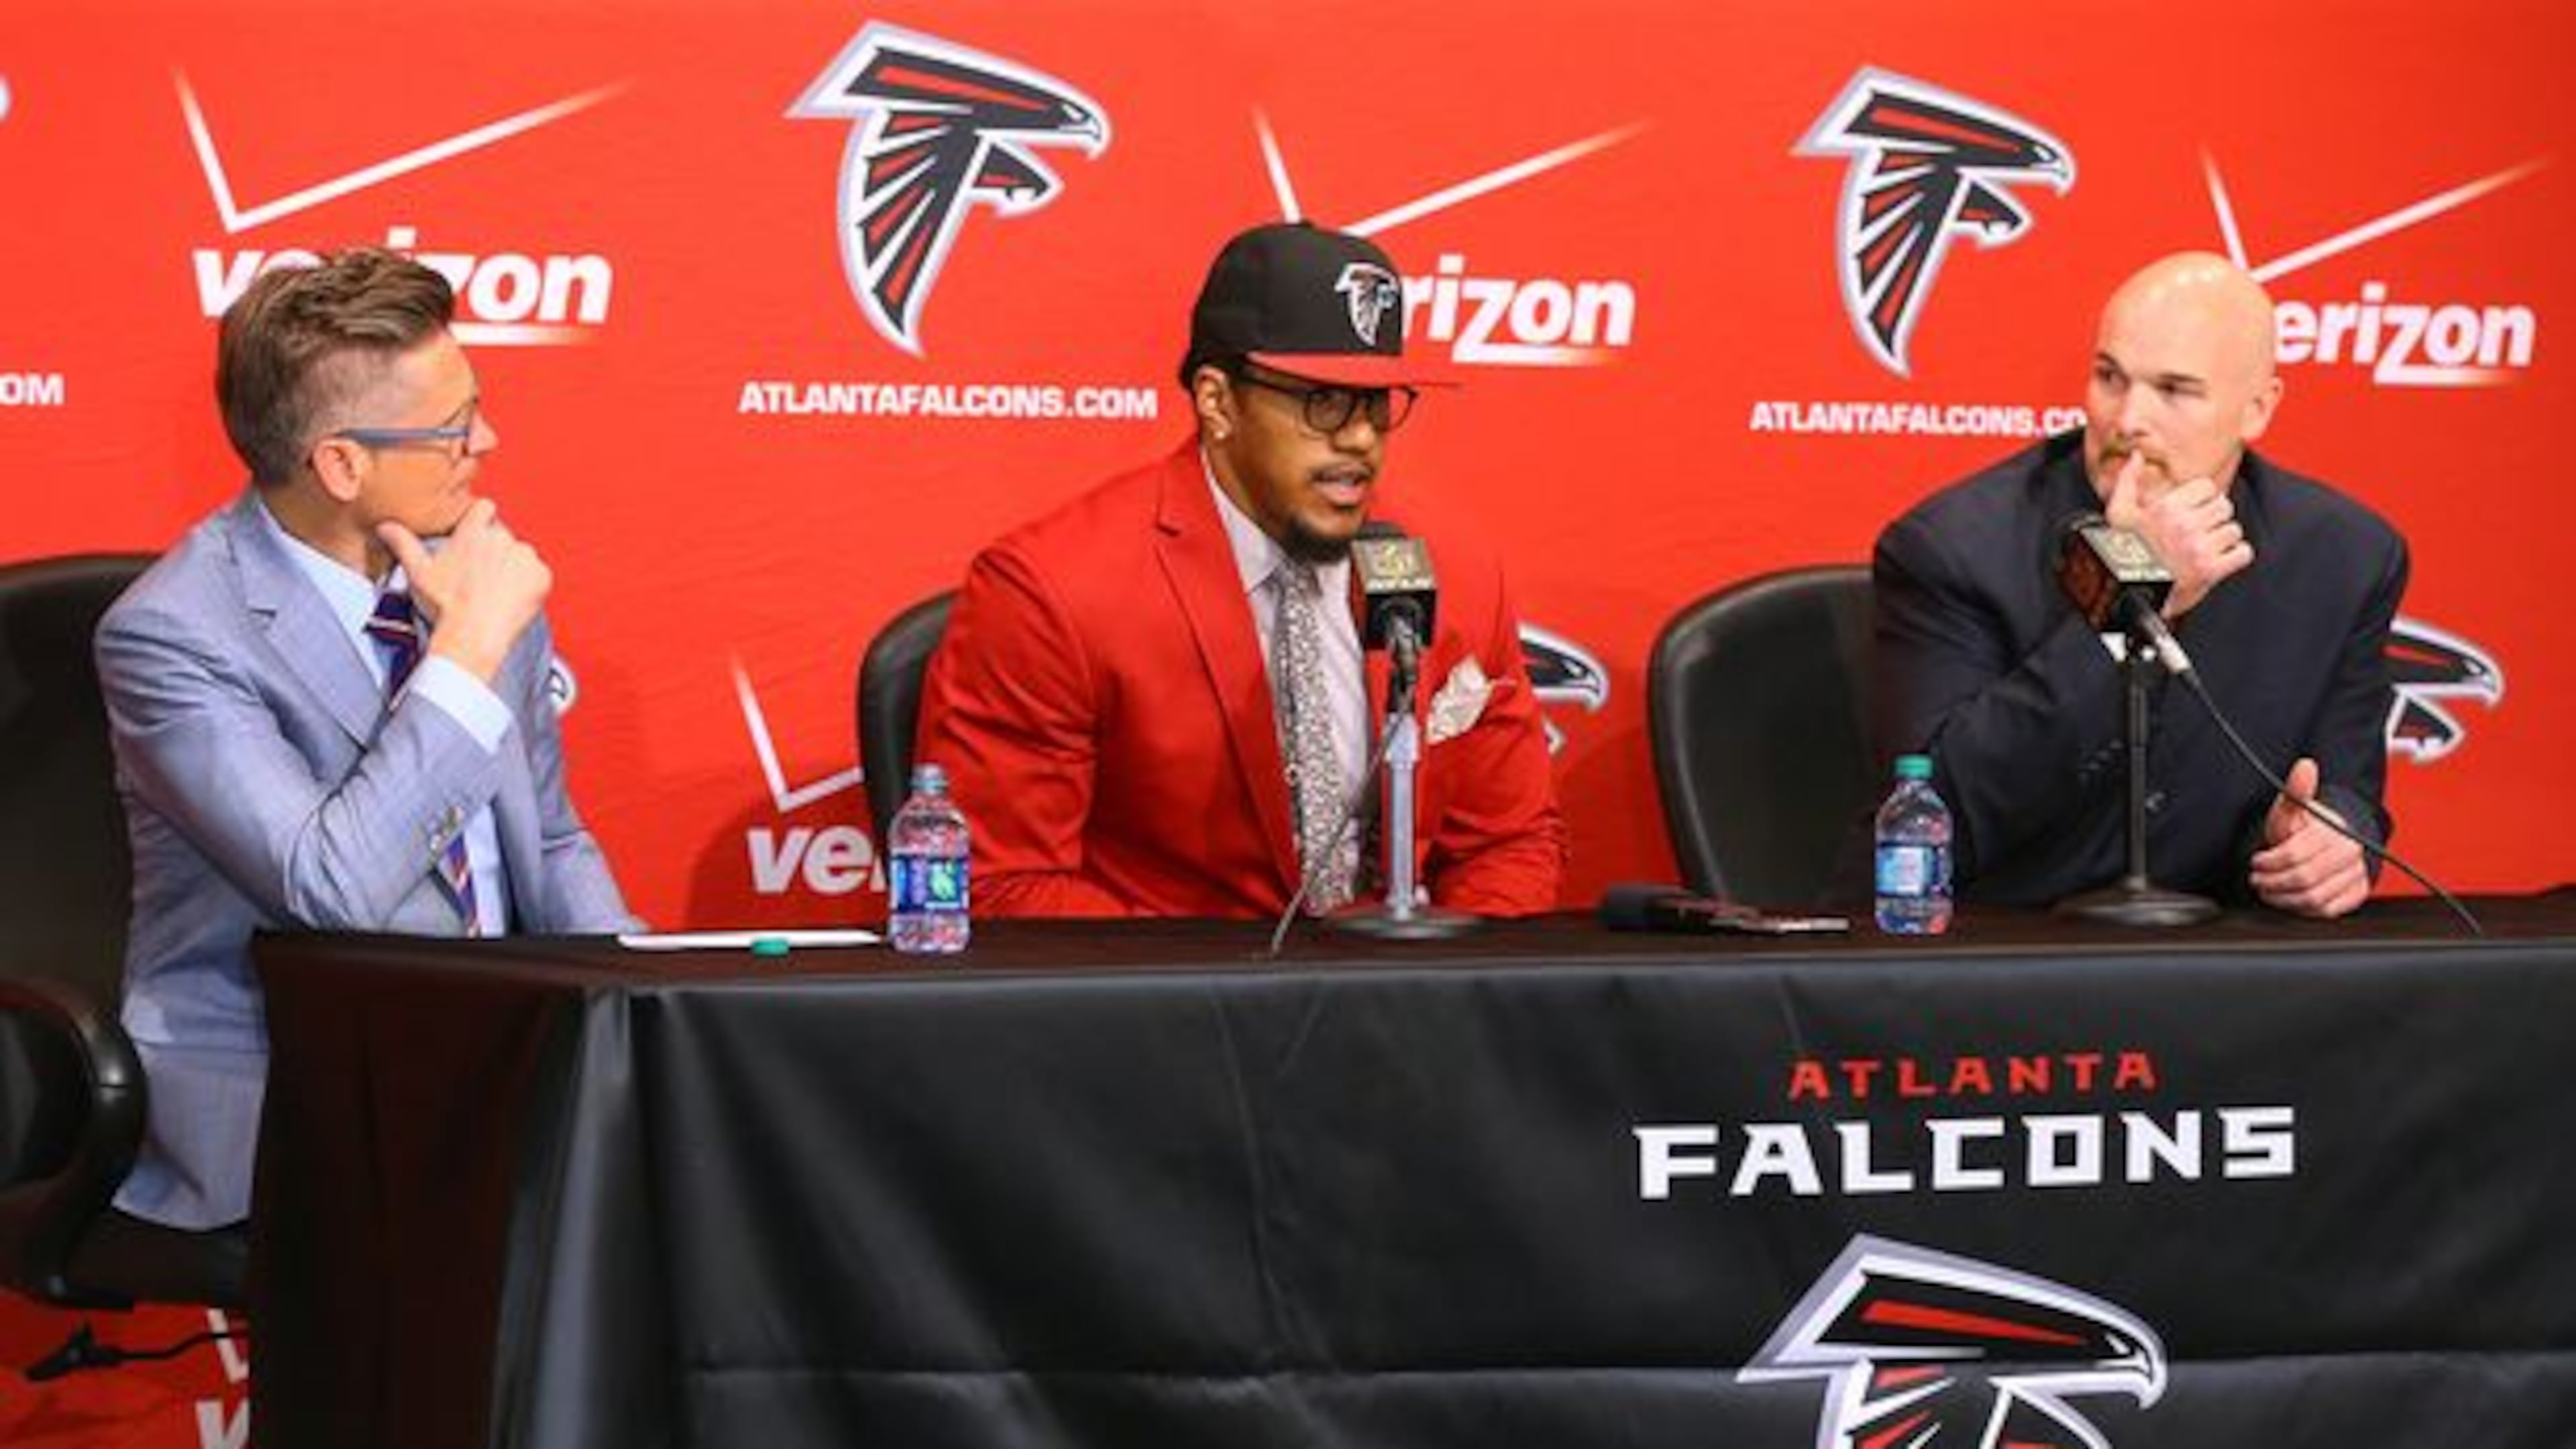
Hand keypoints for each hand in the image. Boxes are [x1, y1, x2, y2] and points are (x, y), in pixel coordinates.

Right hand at [378, 500, 550, 682]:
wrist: (473, 635)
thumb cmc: (445, 605)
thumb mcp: (418, 572)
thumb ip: (404, 543)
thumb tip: (386, 526)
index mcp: (472, 532)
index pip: (484, 507)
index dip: (481, 519)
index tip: (477, 534)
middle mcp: (501, 538)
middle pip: (503, 536)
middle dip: (495, 553)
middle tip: (482, 579)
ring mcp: (524, 556)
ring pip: (521, 556)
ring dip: (514, 569)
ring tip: (495, 593)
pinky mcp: (541, 575)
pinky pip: (538, 575)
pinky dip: (530, 586)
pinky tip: (511, 600)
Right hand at [2102, 451, 2251, 618]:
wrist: (2129, 594)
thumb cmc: (2122, 554)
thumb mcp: (2118, 514)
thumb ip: (2127, 480)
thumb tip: (2136, 455)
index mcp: (2167, 507)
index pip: (2208, 488)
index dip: (2202, 500)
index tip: (2192, 513)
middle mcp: (2186, 525)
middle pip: (2224, 507)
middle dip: (2213, 519)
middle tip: (2198, 533)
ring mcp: (2200, 548)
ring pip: (2233, 530)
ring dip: (2223, 540)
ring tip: (2204, 549)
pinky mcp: (2212, 570)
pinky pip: (2242, 553)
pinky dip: (2234, 558)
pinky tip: (2216, 562)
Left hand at [2249, 757, 2370, 917]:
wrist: (2329, 844)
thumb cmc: (2304, 829)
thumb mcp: (2290, 810)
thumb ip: (2295, 791)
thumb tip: (2305, 765)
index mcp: (2336, 831)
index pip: (2295, 855)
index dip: (2269, 862)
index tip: (2257, 862)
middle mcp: (2351, 853)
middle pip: (2303, 878)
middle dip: (2273, 882)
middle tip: (2258, 879)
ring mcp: (2356, 875)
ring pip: (2313, 897)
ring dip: (2283, 897)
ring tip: (2268, 889)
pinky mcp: (2356, 894)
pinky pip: (2325, 911)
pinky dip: (2301, 908)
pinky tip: (2288, 898)